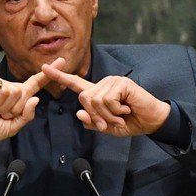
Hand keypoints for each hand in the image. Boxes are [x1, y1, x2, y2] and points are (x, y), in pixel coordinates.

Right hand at [0, 58, 66, 143]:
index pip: (35, 84)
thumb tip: (35, 98)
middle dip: (13, 111)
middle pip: (26, 95)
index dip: (48, 74)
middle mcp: (10, 87)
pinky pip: (4, 91)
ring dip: (3, 108)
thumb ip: (26, 115)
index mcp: (17, 97)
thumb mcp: (12, 127)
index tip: (63, 61)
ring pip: (16, 94)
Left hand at [40, 64, 170, 136]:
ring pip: (95, 100)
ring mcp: (112, 81)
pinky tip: (126, 109)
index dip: (59, 76)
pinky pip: (107, 100)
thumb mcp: (107, 127)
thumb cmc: (130, 123)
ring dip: (108, 115)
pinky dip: (115, 110)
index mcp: (97, 93)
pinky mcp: (121, 83)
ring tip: (121, 114)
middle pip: (84, 98)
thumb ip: (92, 122)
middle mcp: (103, 84)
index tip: (44, 67)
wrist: (151, 122)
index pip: (75, 83)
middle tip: (112, 120)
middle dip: (96, 115)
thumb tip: (79, 114)